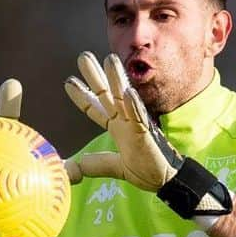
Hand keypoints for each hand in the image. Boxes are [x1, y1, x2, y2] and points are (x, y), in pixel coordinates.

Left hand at [63, 52, 183, 190]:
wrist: (166, 180)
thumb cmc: (146, 170)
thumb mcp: (115, 168)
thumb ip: (94, 165)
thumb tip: (69, 169)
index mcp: (117, 127)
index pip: (96, 108)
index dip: (82, 96)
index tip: (69, 82)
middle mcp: (125, 121)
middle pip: (107, 94)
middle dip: (95, 76)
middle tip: (84, 56)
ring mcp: (136, 125)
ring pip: (124, 98)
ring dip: (117, 79)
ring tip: (109, 59)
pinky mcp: (147, 134)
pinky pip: (140, 117)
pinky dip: (134, 104)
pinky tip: (128, 91)